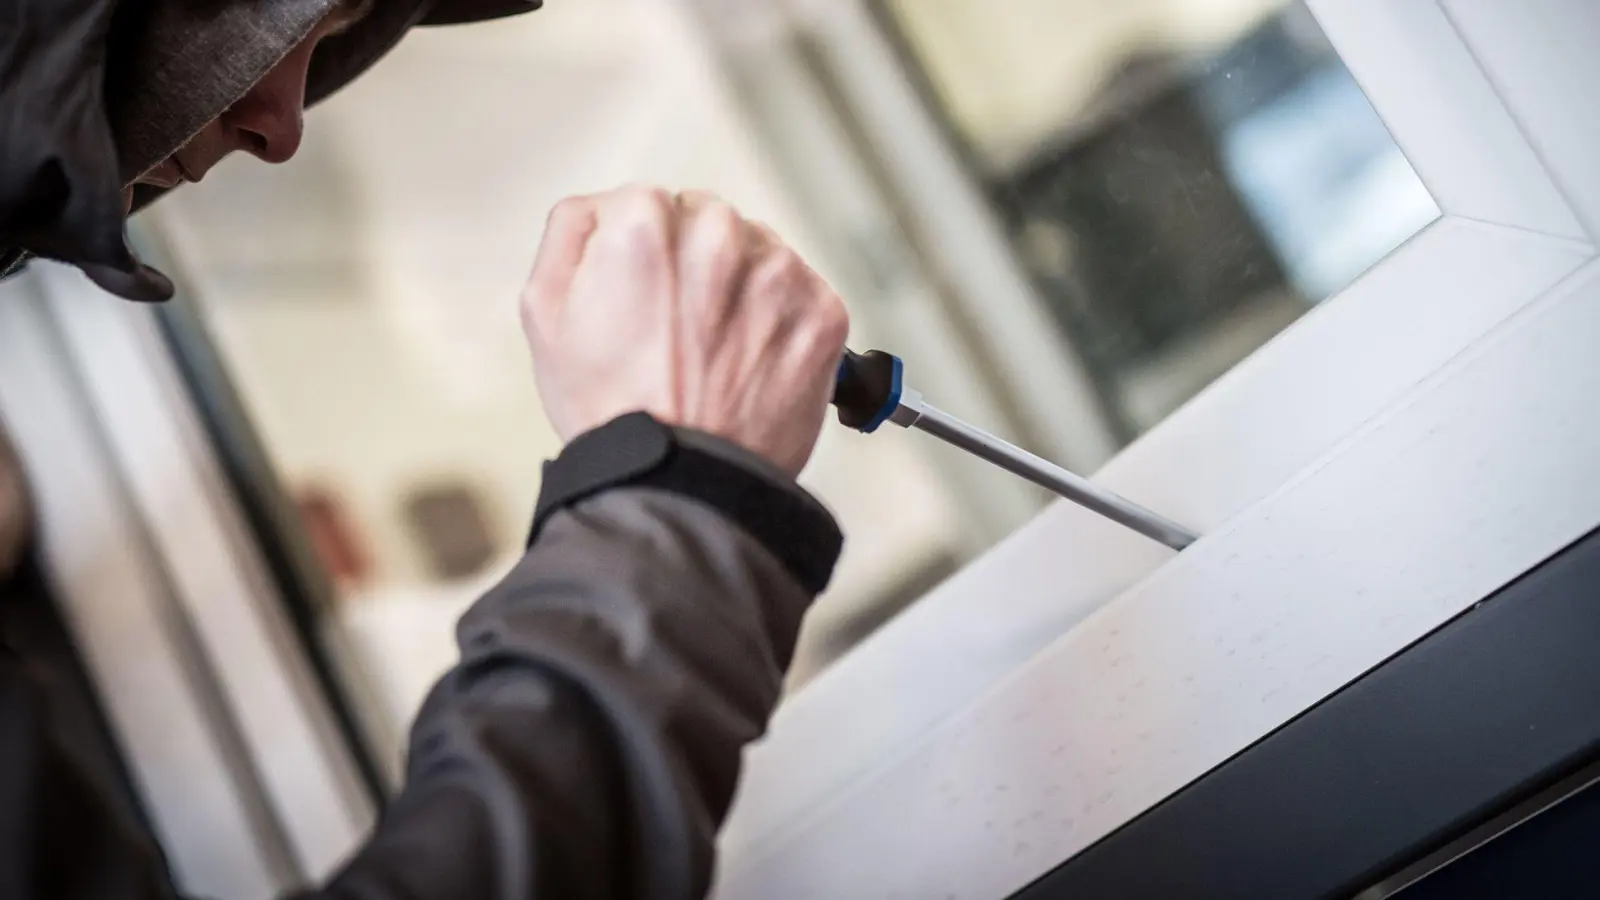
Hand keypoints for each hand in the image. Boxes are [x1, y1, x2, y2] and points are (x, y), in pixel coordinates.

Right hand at [520, 186, 849, 477]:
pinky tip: (750, 363)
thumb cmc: (612, 410)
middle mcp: (719, 235)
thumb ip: (570, 232)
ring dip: (742, 288)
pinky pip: (802, 294)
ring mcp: (778, 274)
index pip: (651, 204)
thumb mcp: (545, 312)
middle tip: (679, 332)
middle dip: (695, 264)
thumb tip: (603, 206)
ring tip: (715, 353)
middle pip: (708, 221)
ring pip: (759, 254)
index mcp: (645, 223)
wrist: (679, 486)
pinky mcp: (823, 313)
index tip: (644, 301)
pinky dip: (782, 322)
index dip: (643, 256)